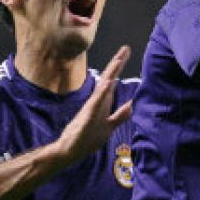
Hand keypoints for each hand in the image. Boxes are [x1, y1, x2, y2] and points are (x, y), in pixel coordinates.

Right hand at [56, 45, 132, 160]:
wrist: (68, 150)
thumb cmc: (86, 137)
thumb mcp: (108, 126)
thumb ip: (120, 115)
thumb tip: (132, 106)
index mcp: (102, 103)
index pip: (112, 81)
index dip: (119, 67)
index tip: (127, 51)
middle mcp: (97, 102)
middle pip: (108, 79)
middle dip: (117, 64)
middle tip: (126, 48)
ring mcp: (91, 109)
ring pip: (103, 88)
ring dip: (110, 74)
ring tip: (118, 60)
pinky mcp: (87, 118)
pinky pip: (96, 104)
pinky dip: (102, 94)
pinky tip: (108, 84)